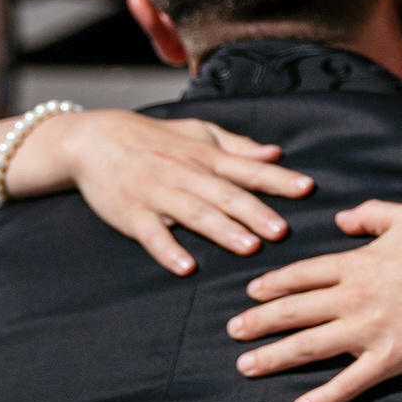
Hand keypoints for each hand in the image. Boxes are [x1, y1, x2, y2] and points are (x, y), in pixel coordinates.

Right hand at [47, 111, 312, 276]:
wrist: (94, 140)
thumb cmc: (154, 137)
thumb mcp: (199, 133)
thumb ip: (238, 147)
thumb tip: (276, 153)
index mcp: (206, 156)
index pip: (248, 168)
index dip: (278, 178)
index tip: (307, 188)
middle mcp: (185, 174)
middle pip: (225, 195)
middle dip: (255, 213)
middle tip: (282, 231)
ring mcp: (157, 194)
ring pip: (195, 214)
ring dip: (222, 231)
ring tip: (249, 247)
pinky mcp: (131, 214)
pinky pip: (152, 234)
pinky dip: (168, 251)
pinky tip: (186, 267)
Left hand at [228, 201, 401, 401]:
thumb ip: (370, 214)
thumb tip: (341, 219)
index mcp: (358, 263)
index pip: (302, 274)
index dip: (272, 285)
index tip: (250, 295)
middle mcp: (355, 296)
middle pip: (294, 311)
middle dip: (258, 323)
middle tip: (232, 333)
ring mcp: (370, 329)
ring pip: (308, 346)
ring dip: (273, 357)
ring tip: (246, 366)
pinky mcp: (390, 357)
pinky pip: (349, 382)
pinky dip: (323, 397)